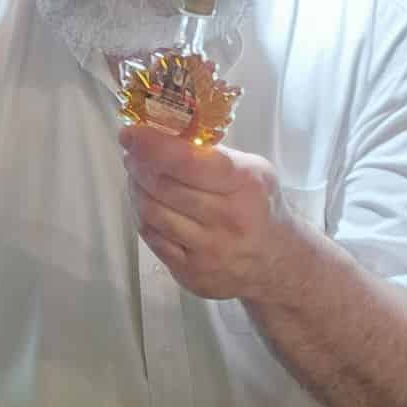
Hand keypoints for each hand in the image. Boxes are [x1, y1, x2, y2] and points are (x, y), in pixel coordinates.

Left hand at [120, 125, 304, 303]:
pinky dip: (141, 216)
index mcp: (243, 185)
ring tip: (136, 176)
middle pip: (163, 187)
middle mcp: (227, 220)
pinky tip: (146, 203)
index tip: (130, 134)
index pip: (189, 162)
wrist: (276, 262)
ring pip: (152, 213)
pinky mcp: (192, 274)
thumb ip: (212, 153)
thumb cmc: (259, 205)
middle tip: (131, 152)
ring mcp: (209, 251)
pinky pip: (152, 239)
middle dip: (139, 165)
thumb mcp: (252, 170)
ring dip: (136, 189)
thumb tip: (163, 133)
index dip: (154, 146)